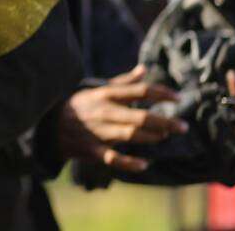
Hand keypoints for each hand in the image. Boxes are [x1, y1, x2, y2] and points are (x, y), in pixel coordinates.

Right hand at [58, 65, 187, 172]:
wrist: (50, 124)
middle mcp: (104, 111)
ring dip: (150, 138)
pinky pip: (113, 158)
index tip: (178, 98)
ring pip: (130, 135)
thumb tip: (144, 69)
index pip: (139, 91)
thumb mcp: (97, 89)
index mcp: (106, 95)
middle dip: (164, 122)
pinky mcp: (92, 149)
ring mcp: (98, 131)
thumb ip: (122, 82)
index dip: (161, 93)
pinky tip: (144, 164)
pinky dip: (129, 162)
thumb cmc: (81, 105)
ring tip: (164, 137)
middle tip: (184, 127)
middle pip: (139, 116)